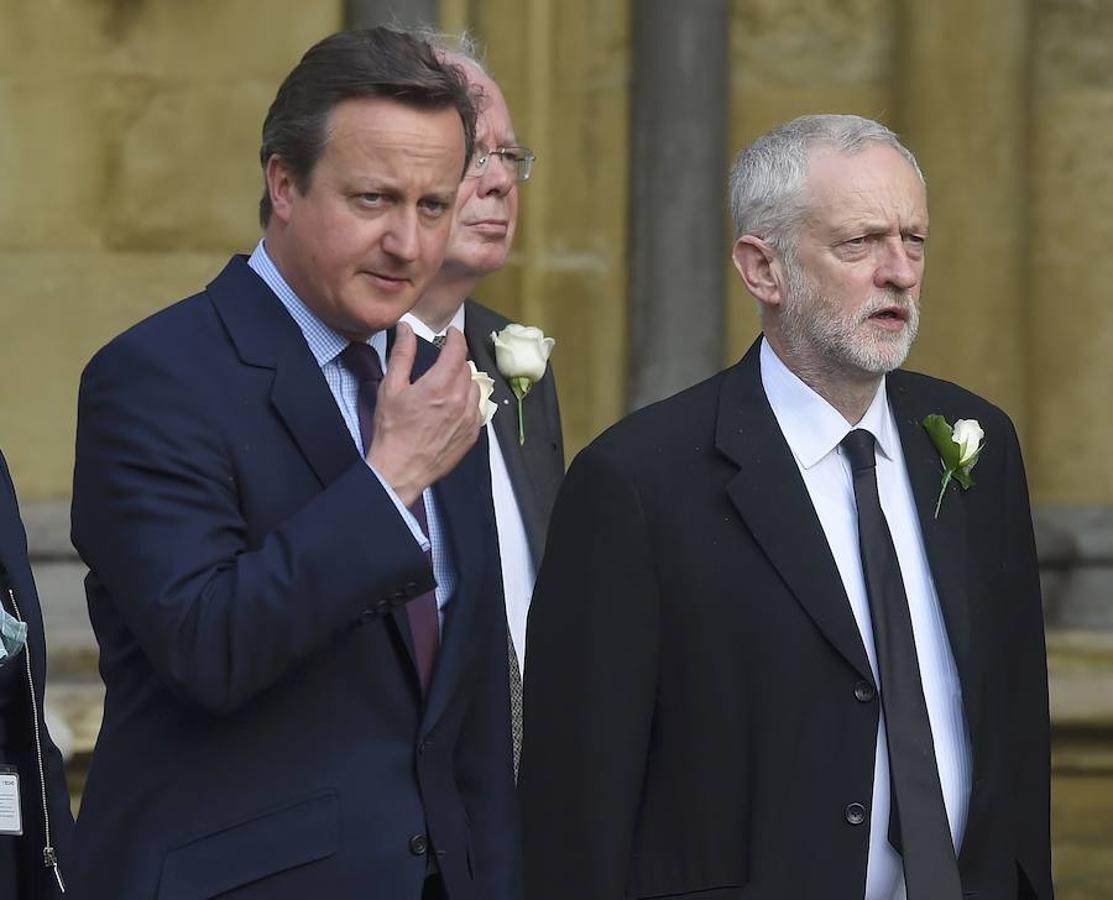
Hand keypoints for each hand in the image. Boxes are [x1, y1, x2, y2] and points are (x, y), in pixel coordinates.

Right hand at [367, 323, 480, 505]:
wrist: (400, 469)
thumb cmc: (392, 430)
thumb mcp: (391, 388)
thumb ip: (402, 355)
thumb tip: (406, 329)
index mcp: (439, 386)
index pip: (457, 350)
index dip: (455, 337)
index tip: (451, 334)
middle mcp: (459, 400)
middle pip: (466, 367)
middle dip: (455, 360)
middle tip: (442, 362)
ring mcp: (468, 418)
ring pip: (474, 387)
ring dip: (463, 381)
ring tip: (446, 385)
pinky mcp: (471, 434)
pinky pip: (476, 408)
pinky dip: (467, 401)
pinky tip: (452, 406)